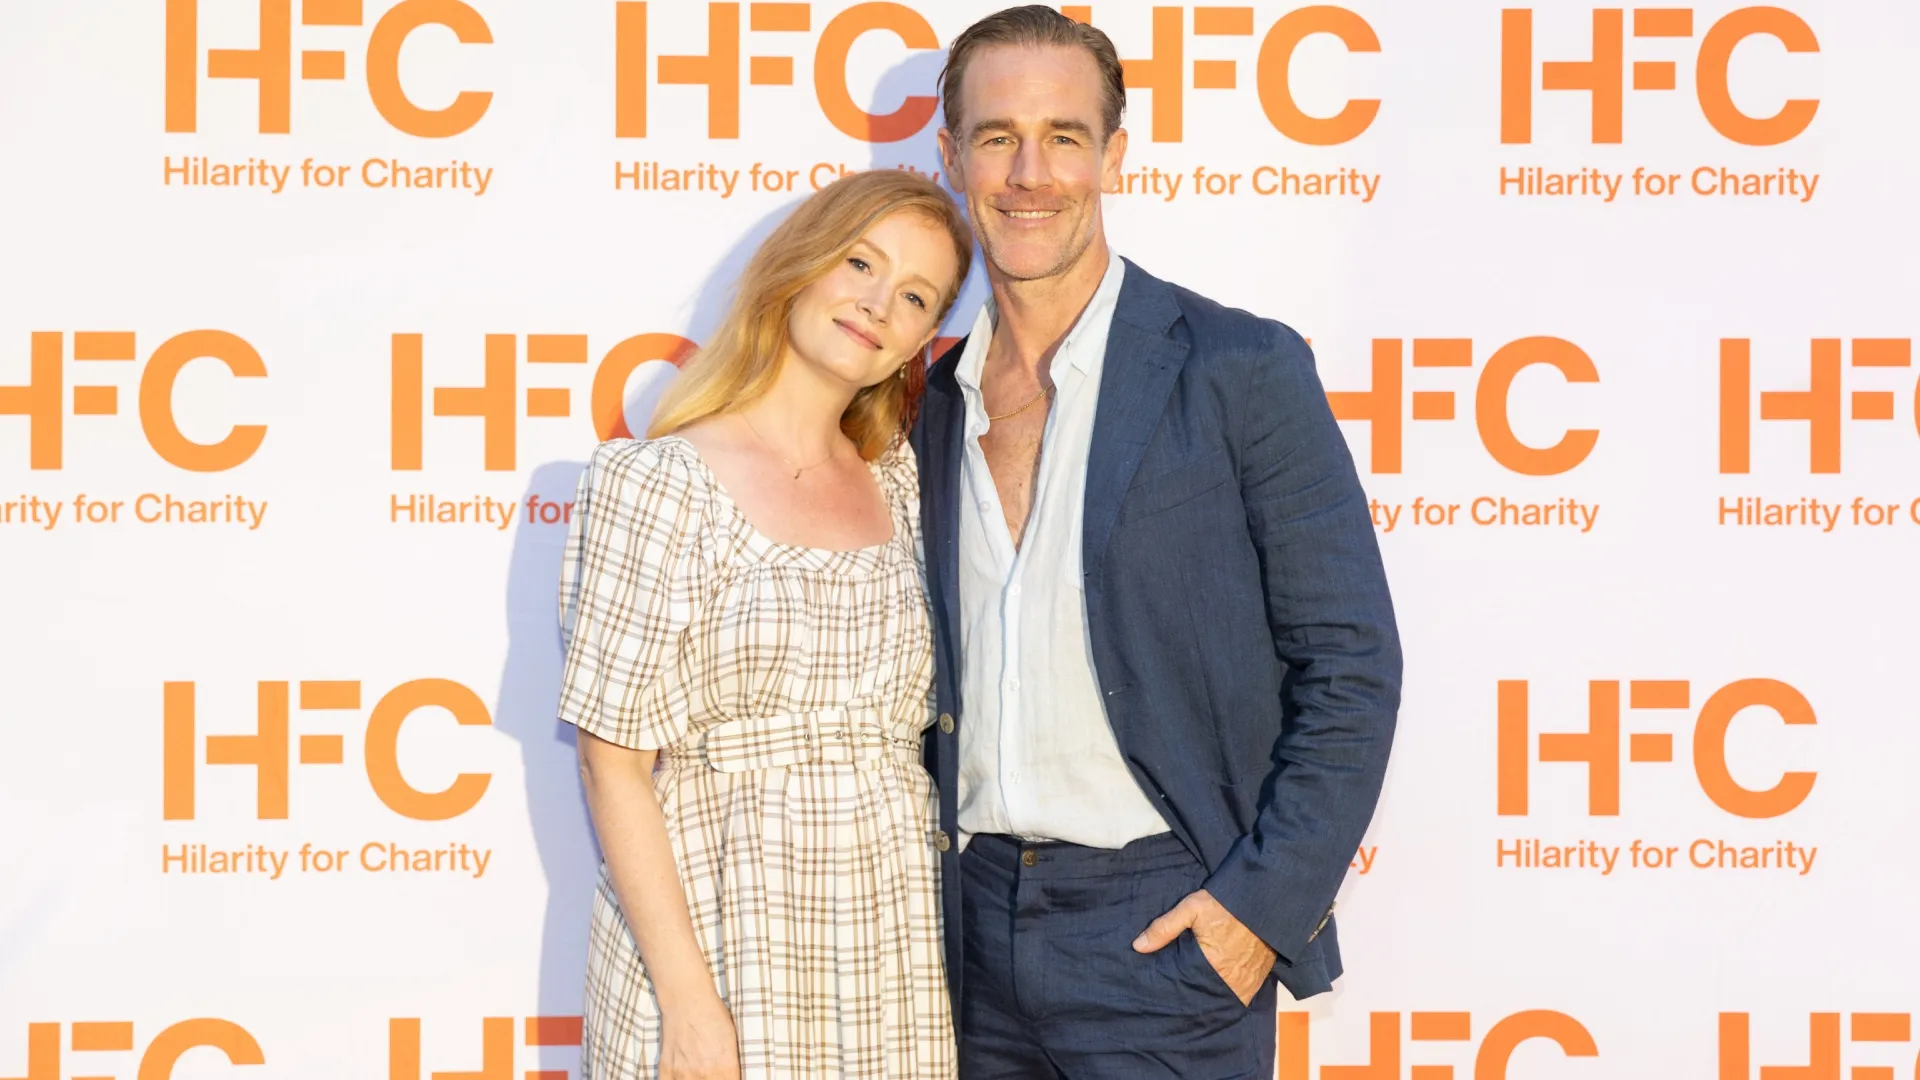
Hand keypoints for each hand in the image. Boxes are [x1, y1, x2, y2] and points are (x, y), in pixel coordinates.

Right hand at [659, 995, 740, 1079]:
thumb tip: (733, 1076)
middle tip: (713, 1074)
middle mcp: (703, 1074)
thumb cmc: (713, 1015)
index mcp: (725, 1067)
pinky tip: (683, 1076)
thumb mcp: (733, 1041)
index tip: (729, 1077)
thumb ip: (733, 1066)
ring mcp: (682, 1073)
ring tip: (699, 1074)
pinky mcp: (666, 1069)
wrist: (687, 999)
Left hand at [1132, 888, 1275, 1005]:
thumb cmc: (1225, 903)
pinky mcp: (1260, 976)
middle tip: (1182, 994)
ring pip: (1225, 997)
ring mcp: (1247, 979)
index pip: (1188, 986)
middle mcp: (1231, 977)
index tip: (1167, 990)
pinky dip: (1232, 992)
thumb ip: (1164, 928)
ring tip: (1200, 991)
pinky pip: (1243, 993)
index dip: (1178, 988)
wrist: (1263, 898)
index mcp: (1211, 963)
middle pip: (1207, 994)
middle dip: (1195, 994)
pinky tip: (1221, 986)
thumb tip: (1138, 946)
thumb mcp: (1191, 908)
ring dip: (1214, 995)